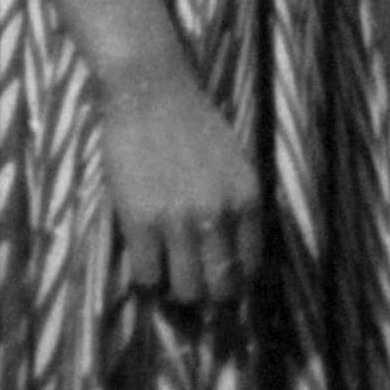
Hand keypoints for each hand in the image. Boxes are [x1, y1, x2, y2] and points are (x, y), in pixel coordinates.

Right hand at [97, 55, 263, 305]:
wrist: (153, 91)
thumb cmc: (194, 124)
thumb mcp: (235, 164)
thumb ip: (237, 206)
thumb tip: (233, 256)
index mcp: (247, 199)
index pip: (249, 267)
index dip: (234, 283)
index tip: (219, 284)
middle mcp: (219, 214)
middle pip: (220, 288)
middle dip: (208, 297)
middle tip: (194, 291)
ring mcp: (179, 220)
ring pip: (185, 290)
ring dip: (177, 293)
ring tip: (169, 282)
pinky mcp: (140, 221)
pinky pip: (147, 276)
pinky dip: (147, 280)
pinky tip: (146, 264)